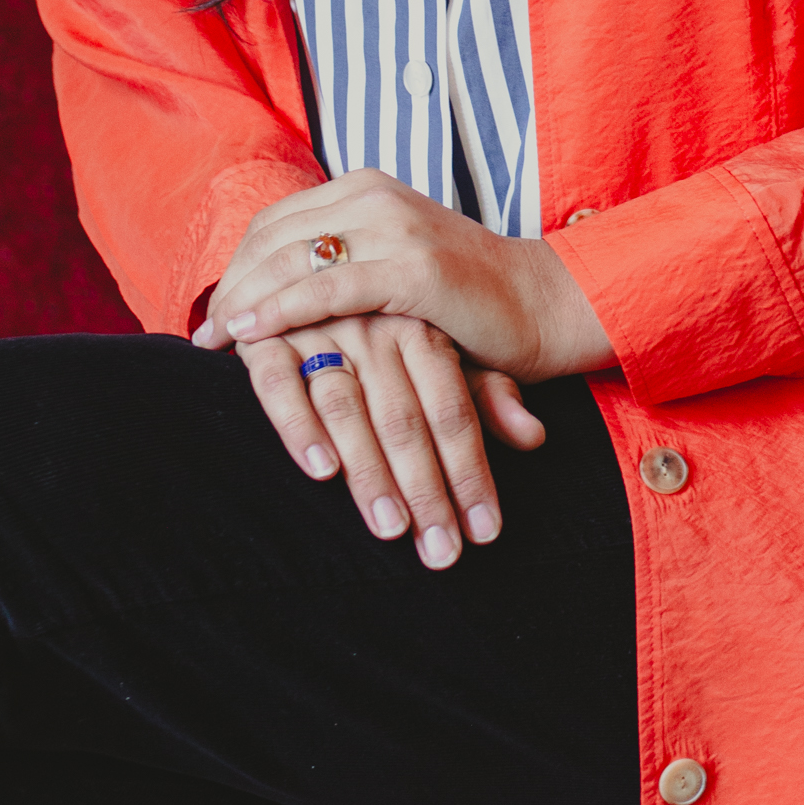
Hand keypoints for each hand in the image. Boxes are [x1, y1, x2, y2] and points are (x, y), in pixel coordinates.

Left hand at [196, 167, 612, 381]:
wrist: (538, 304)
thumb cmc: (461, 298)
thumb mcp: (393, 262)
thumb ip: (342, 261)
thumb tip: (274, 288)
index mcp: (367, 187)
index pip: (278, 220)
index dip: (238, 264)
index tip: (213, 310)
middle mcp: (376, 196)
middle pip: (274, 236)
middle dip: (232, 284)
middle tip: (203, 332)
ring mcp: (396, 228)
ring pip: (293, 260)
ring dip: (244, 301)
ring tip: (214, 339)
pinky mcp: (413, 270)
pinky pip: (329, 289)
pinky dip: (281, 311)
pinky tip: (248, 335)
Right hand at [234, 307, 547, 569]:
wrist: (318, 251)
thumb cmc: (392, 320)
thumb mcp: (447, 348)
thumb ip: (486, 392)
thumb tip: (534, 436)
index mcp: (422, 329)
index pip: (453, 409)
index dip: (470, 472)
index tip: (484, 531)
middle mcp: (375, 326)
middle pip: (405, 418)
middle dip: (426, 491)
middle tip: (442, 554)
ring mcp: (322, 327)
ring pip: (348, 408)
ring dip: (370, 474)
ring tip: (391, 531)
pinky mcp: (269, 334)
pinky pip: (278, 383)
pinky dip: (299, 425)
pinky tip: (321, 471)